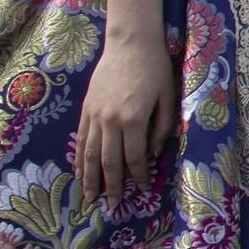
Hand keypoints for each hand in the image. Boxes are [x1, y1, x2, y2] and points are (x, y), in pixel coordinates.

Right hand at [75, 27, 176, 207]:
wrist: (131, 42)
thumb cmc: (155, 68)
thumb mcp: (168, 97)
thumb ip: (162, 128)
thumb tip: (153, 154)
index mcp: (133, 120)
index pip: (134, 158)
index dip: (138, 177)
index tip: (142, 190)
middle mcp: (110, 121)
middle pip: (109, 162)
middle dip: (111, 187)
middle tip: (112, 206)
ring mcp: (95, 115)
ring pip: (90, 154)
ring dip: (90, 179)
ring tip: (90, 198)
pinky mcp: (86, 109)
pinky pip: (81, 139)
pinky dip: (79, 158)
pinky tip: (79, 172)